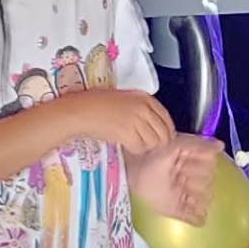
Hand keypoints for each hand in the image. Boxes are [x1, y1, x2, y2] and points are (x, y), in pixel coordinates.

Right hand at [55, 90, 177, 159]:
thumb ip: (142, 109)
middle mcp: (143, 108)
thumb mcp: (125, 99)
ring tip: (134, 142)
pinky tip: (126, 144)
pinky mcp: (127, 133)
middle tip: (150, 145)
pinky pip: (140, 148)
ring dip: (146, 146)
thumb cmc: (97, 103)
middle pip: (164, 133)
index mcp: (144, 98)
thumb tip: (155, 125)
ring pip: (153, 142)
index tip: (164, 137)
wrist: (81, 110)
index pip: (167, 118)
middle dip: (159, 142)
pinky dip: (135, 150)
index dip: (167, 131)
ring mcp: (136, 121)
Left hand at [135, 134, 221, 220]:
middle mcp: (192, 179)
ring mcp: (185, 196)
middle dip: (196, 178)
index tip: (184, 161)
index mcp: (195, 163)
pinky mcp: (177, 209)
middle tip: (180, 173)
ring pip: (206, 199)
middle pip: (209, 182)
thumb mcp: (176, 144)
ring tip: (181, 186)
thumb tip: (221, 146)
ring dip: (197, 194)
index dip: (199, 163)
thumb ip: (199, 144)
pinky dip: (198, 217)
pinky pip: (196, 217)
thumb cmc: (153, 153)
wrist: (132, 169)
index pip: (210, 166)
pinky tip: (198, 215)